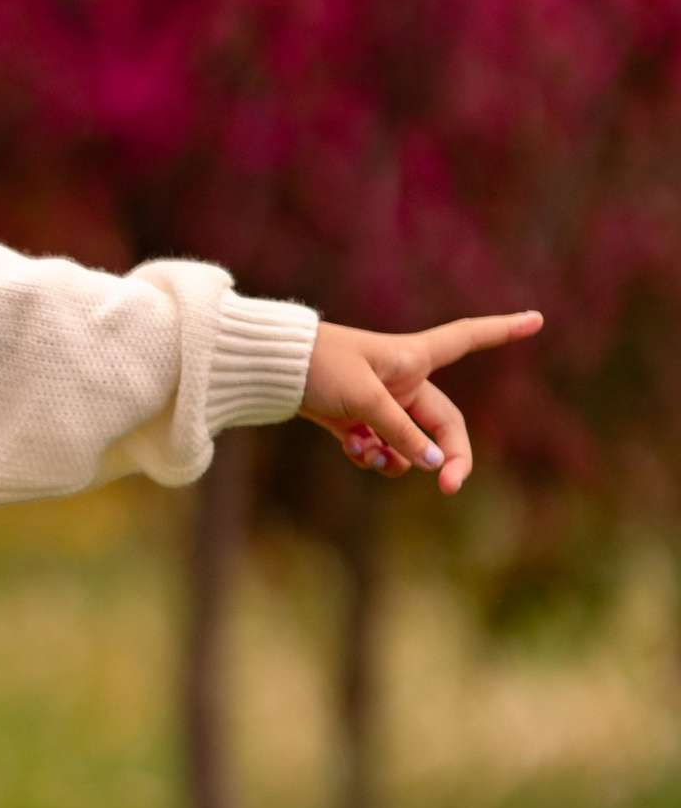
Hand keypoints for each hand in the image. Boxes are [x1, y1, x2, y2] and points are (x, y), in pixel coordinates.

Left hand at [300, 310, 542, 494]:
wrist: (270, 368)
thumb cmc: (318, 367)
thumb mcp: (365, 400)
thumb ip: (402, 433)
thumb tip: (436, 465)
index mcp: (413, 357)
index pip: (468, 338)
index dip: (502, 330)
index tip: (537, 318)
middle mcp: (404, 380)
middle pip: (443, 426)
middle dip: (446, 457)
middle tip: (449, 489)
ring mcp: (382, 403)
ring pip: (410, 445)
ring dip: (396, 458)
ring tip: (367, 453)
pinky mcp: (358, 421)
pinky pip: (381, 449)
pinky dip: (371, 455)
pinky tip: (351, 447)